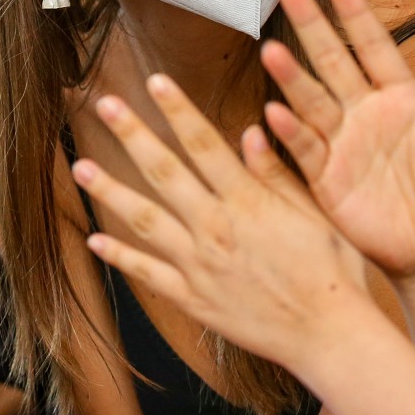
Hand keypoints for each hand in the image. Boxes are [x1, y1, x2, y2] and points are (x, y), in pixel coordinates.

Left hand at [73, 75, 381, 377]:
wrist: (329, 334)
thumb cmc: (334, 272)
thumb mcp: (315, 213)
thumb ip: (277, 174)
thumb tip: (251, 132)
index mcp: (248, 202)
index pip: (204, 144)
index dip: (178, 109)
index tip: (155, 80)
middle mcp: (216, 229)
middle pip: (165, 173)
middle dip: (133, 135)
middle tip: (105, 106)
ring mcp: (200, 265)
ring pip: (146, 220)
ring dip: (110, 192)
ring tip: (80, 167)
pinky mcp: (194, 299)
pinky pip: (150, 274)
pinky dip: (121, 257)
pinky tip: (96, 240)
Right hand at [259, 0, 414, 278]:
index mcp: (404, 98)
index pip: (376, 46)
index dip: (356, 14)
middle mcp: (367, 112)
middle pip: (333, 60)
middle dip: (311, 25)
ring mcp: (343, 143)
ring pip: (311, 100)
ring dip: (291, 77)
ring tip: (271, 50)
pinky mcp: (326, 179)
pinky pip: (304, 151)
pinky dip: (289, 134)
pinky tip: (273, 115)